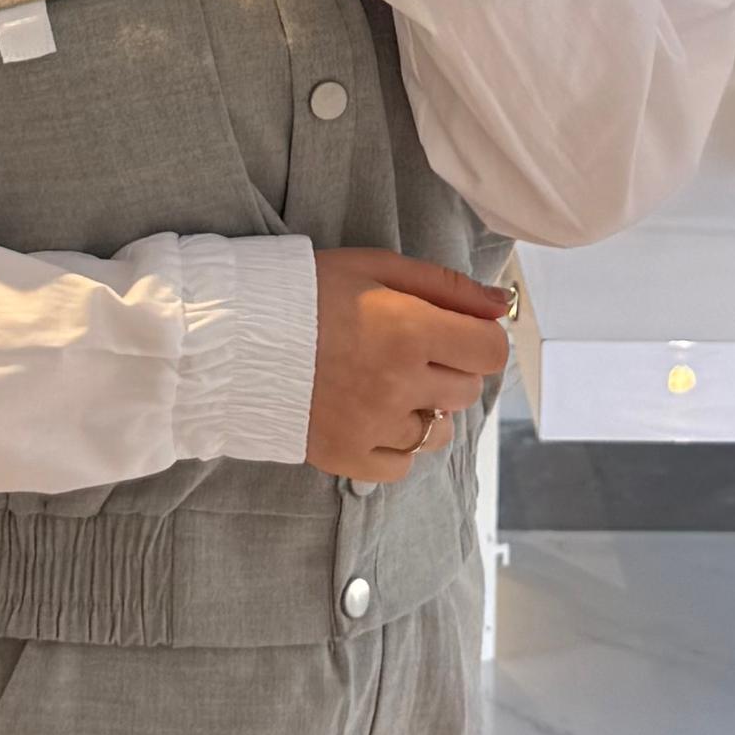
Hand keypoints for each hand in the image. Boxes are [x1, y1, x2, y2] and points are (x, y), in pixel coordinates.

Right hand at [306, 249, 513, 485]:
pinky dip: (396, 445)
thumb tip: (500, 305)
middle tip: (408, 352)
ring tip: (386, 386)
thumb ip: (446, 287)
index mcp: (410, 330)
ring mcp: (374, 425)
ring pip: (439, 432)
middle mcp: (399, 383)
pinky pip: (402, 465)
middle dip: (449, 370)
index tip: (455, 333)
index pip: (489, 351)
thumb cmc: (306, 292)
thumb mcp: (377, 268)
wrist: (233, 335)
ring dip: (425, 410)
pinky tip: (372, 416)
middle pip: (466, 390)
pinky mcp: (347, 456)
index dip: (478, 339)